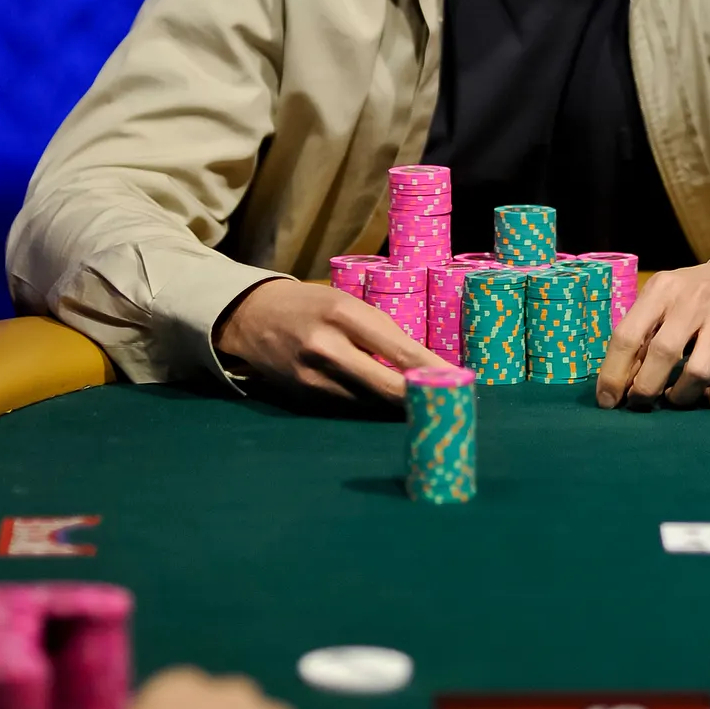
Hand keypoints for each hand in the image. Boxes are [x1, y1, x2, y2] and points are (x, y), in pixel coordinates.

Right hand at [216, 275, 441, 404]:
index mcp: (345, 313)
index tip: (458, 380)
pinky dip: (368, 404)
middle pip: (387, 386)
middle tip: (446, 402)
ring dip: (394, 403)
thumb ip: (380, 331)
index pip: (400, 349)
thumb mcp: (347, 303)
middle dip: (419, 397)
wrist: (251, 316)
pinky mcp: (305, 395)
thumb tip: (424, 364)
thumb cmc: (311, 304)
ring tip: (420, 402)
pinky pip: (348, 406)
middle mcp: (329, 346)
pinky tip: (382, 402)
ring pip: (370, 401)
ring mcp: (314, 375)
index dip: (432, 370)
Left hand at [596, 256, 709, 410]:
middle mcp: (695, 299)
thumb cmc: (697, 295)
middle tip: (640, 403)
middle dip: (645, 390)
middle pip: (662, 354)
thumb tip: (617, 381)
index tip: (607, 400)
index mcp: (664, 288)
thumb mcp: (665, 297)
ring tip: (675, 397)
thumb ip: (642, 331)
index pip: (628, 335)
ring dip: (681, 397)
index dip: (612, 374)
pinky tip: (707, 394)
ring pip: (698, 372)